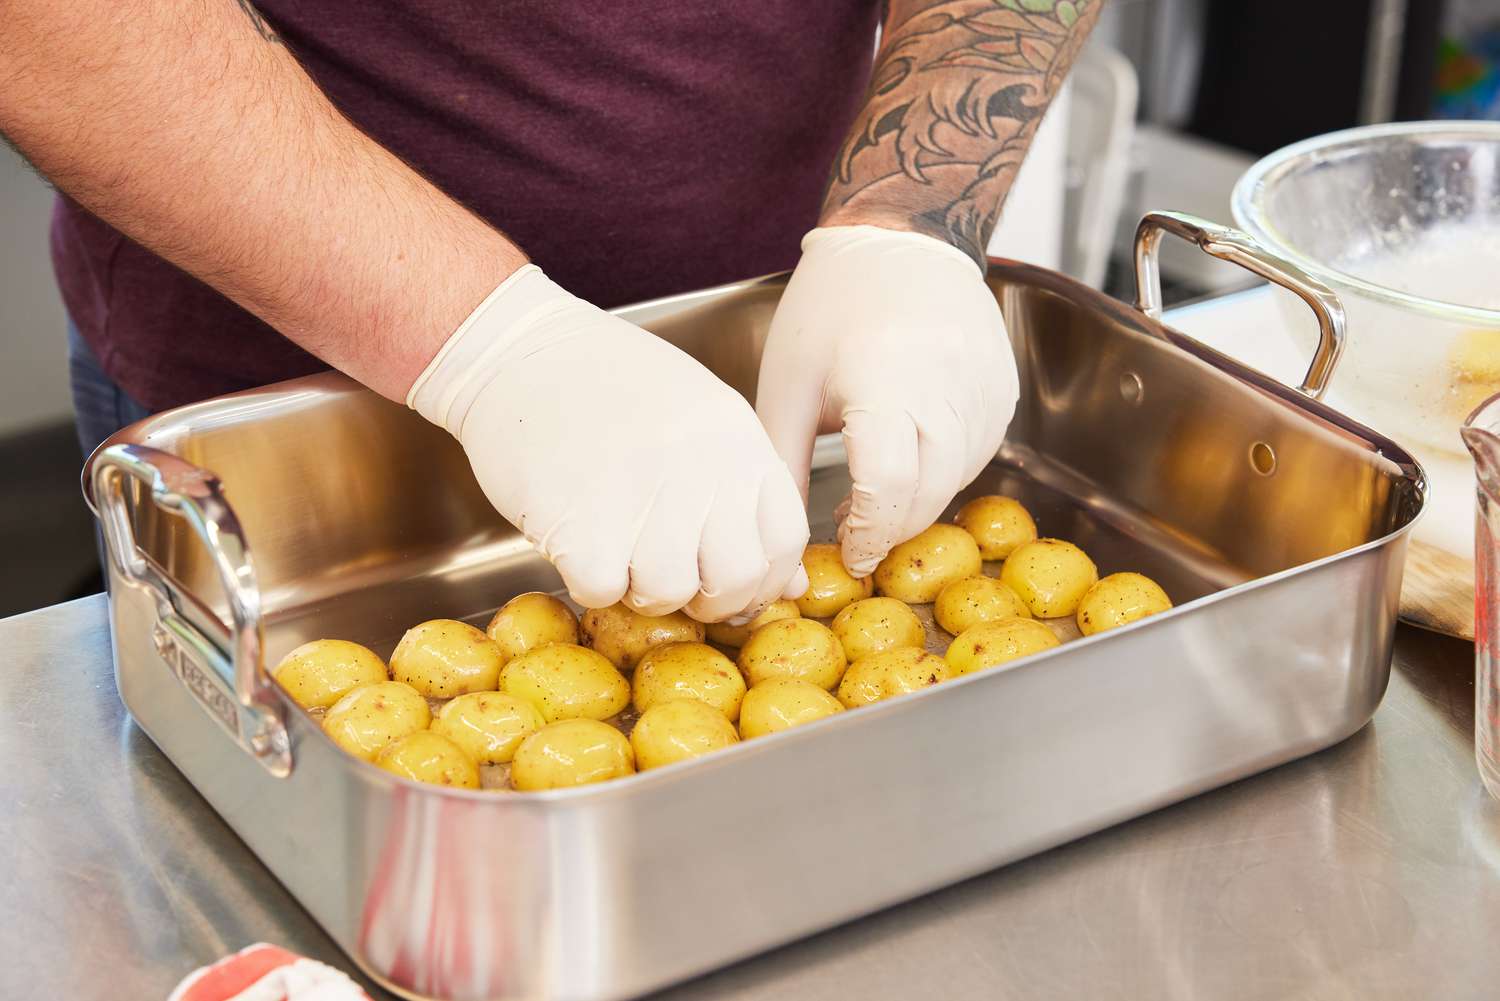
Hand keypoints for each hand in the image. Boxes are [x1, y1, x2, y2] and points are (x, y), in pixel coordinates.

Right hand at [409, 265, 809, 620]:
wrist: (515, 352)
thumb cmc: (607, 386)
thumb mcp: (698, 418)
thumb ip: (743, 493)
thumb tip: (786, 586)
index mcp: (736, 439)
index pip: (786, 538)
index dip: (765, 578)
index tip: (734, 583)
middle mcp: (700, 467)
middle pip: (737, 578)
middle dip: (710, 601)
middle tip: (676, 582)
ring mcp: (642, 495)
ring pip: (671, 593)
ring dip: (643, 590)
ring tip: (620, 551)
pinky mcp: (581, 523)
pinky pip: (604, 590)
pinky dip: (590, 582)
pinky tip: (580, 542)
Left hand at [756, 225, 1018, 576]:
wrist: (903, 239)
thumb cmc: (830, 309)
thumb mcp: (785, 389)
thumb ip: (784, 473)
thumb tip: (784, 552)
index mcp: (885, 381)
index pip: (889, 485)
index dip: (867, 531)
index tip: (846, 552)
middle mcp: (948, 387)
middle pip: (928, 493)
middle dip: (889, 528)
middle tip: (854, 535)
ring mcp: (985, 391)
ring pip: (957, 481)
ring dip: (916, 502)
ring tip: (874, 491)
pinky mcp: (1004, 393)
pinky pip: (977, 456)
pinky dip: (942, 473)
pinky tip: (908, 456)